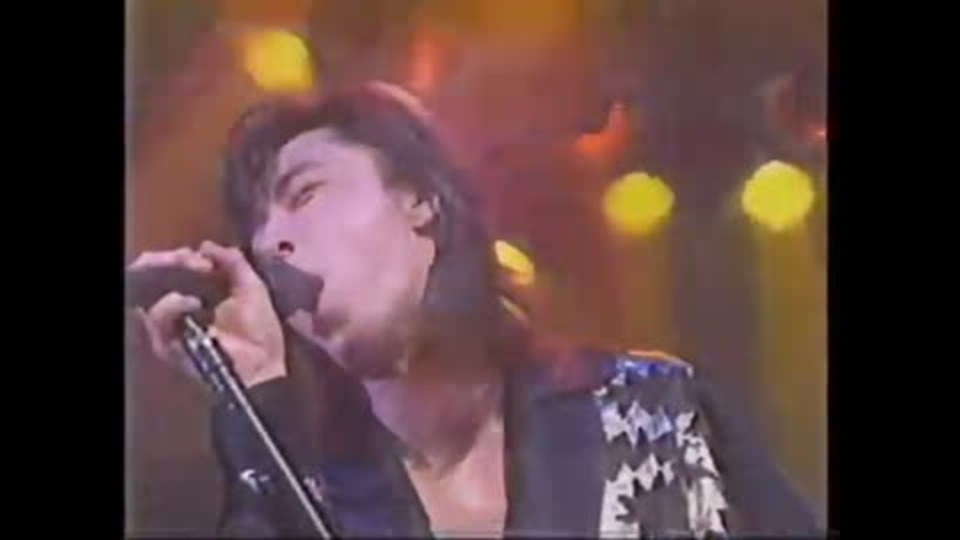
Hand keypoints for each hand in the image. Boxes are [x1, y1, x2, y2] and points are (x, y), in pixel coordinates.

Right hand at [128, 241, 286, 387]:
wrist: (261, 364)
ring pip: (150, 293)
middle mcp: (182, 307)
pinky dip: (172, 305)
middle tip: (181, 256)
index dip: (182, 257)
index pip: (177, 268)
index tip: (198, 254)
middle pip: (157, 278)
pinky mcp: (167, 344)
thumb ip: (232, 262)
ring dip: (169, 275)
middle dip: (166, 260)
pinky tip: (191, 302)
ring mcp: (172, 326)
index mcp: (203, 292)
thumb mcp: (252, 287)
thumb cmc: (260, 328)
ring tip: (195, 273)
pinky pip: (156, 319)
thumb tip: (205, 245)